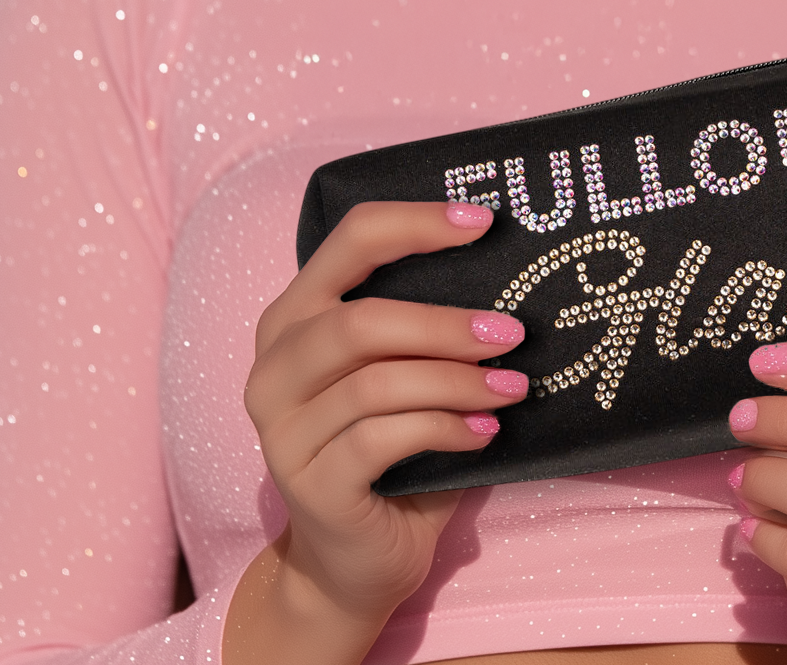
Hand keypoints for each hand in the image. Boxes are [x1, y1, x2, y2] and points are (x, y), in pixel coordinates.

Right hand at [227, 201, 527, 664]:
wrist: (353, 564)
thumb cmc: (390, 450)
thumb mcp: (399, 372)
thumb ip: (423, 325)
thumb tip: (508, 272)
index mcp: (294, 318)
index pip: (348, 240)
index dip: (416, 222)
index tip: (484, 223)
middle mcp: (274, 368)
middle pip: (359, 322)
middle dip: (445, 324)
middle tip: (512, 333)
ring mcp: (282, 432)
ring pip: (376, 383)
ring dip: (458, 382)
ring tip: (512, 388)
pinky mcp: (310, 486)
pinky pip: (383, 440)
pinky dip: (445, 429)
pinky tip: (483, 433)